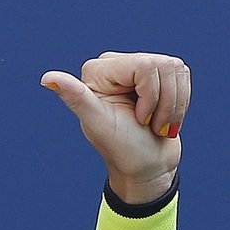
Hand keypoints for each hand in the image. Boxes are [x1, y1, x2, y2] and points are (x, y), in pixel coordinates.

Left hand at [41, 51, 187, 202]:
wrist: (146, 166)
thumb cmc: (122, 149)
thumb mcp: (98, 122)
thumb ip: (76, 97)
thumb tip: (46, 78)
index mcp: (97, 71)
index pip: (145, 66)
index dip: (149, 95)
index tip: (137, 118)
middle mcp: (115, 64)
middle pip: (162, 65)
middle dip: (162, 101)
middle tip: (146, 123)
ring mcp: (137, 68)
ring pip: (176, 69)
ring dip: (172, 104)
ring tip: (154, 123)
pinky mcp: (159, 76)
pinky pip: (184, 75)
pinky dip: (180, 102)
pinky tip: (163, 118)